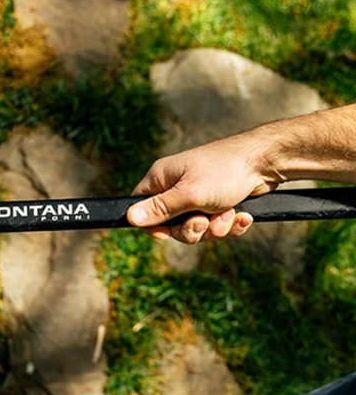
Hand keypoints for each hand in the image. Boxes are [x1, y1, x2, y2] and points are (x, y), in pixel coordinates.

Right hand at [126, 136, 277, 243]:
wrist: (264, 162)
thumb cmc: (223, 171)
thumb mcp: (188, 194)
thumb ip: (159, 209)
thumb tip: (129, 218)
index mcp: (162, 179)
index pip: (142, 208)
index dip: (153, 225)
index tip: (168, 232)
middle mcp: (177, 188)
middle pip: (171, 225)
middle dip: (192, 229)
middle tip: (204, 220)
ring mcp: (199, 197)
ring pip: (197, 229)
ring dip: (215, 228)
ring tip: (228, 213)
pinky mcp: (219, 204)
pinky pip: (217, 227)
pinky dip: (230, 225)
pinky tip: (241, 215)